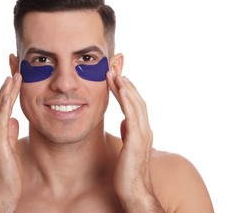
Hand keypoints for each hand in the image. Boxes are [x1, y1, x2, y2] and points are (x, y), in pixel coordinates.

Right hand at [0, 74, 22, 210]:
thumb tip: (13, 119)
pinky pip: (0, 122)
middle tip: (15, 73)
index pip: (1, 110)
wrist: (5, 192)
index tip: (15, 82)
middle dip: (7, 89)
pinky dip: (4, 108)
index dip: (8, 95)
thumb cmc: (10, 172)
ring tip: (12, 78)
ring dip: (5, 93)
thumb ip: (10, 133)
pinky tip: (8, 96)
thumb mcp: (11, 148)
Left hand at [107, 73, 163, 211]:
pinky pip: (132, 116)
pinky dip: (127, 101)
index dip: (127, 90)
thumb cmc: (128, 169)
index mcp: (141, 130)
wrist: (133, 189)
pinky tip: (121, 89)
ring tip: (116, 74)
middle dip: (125, 84)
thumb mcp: (127, 145)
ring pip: (136, 105)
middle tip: (115, 70)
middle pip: (136, 101)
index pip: (135, 105)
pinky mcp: (136, 141)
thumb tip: (124, 121)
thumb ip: (128, 132)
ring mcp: (142, 134)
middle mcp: (145, 129)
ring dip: (126, 88)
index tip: (118, 78)